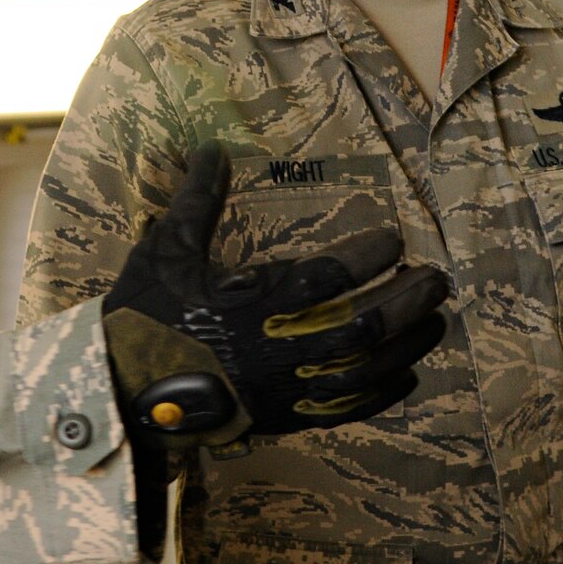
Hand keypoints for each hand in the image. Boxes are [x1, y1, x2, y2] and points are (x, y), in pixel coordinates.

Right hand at [99, 143, 449, 447]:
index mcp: (251, 300)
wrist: (124, 391)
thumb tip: (210, 147)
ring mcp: (286, 387)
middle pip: (362, 324)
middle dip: (407, 300)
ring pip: (365, 367)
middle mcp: (277, 345)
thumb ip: (199, 199)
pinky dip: (384, 391)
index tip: (393, 238)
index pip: (327, 277)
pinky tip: (407, 373)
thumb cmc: (147, 314)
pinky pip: (349, 409)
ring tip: (437, 318)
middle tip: (438, 278)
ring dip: (408, 343)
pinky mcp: (286, 417)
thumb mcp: (167, 248)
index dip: (368, 257)